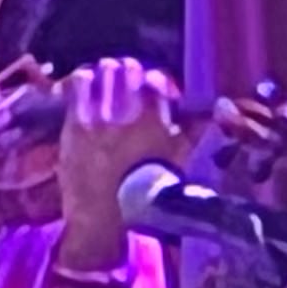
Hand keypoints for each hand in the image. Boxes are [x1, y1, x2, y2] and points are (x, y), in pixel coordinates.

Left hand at [53, 56, 183, 267]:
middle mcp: (129, 111)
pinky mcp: (75, 123)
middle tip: (127, 85)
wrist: (104, 219)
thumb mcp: (177, 162)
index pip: (158, 79)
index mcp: (156, 120)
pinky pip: (78, 85)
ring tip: (104, 86)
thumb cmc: (144, 194)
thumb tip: (211, 114)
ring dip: (106, 75)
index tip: (157, 92)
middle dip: (130, 74)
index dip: (158, 82)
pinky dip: (81, 82)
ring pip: (103, 70)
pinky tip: (82, 92)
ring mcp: (99, 115)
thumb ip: (192, 133)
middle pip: (130, 67)